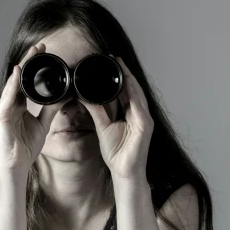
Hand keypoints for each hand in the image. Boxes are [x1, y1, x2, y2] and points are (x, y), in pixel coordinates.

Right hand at [0, 43, 63, 174]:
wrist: (17, 165)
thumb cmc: (26, 149)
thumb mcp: (43, 125)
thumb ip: (50, 110)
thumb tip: (63, 97)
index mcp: (17, 105)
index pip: (26, 81)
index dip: (34, 66)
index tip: (45, 52)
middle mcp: (9, 104)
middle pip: (19, 78)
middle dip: (29, 61)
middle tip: (40, 46)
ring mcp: (3, 109)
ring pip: (13, 83)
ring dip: (22, 67)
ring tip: (31, 54)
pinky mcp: (0, 116)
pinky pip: (7, 97)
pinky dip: (13, 84)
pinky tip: (18, 73)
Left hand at [85, 56, 153, 180]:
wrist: (124, 172)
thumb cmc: (117, 153)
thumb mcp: (102, 127)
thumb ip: (96, 111)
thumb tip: (84, 97)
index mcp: (130, 113)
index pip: (125, 90)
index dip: (119, 76)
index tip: (109, 62)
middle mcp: (139, 113)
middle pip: (132, 88)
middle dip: (125, 72)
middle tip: (114, 57)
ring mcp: (144, 119)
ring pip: (137, 93)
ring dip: (129, 78)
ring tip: (121, 64)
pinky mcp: (145, 126)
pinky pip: (139, 106)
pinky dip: (133, 94)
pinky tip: (128, 84)